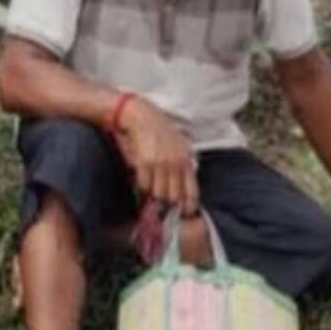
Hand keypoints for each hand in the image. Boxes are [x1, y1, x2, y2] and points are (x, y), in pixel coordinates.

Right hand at [115, 97, 199, 215]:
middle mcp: (175, 164)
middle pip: (173, 197)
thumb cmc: (158, 130)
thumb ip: (184, 166)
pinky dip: (141, 187)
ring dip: (153, 194)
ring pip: (158, 194)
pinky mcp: (144, 163)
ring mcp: (160, 164)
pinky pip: (143, 185)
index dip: (188, 206)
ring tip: (150, 189)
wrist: (139, 116)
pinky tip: (141, 180)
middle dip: (167, 203)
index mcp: (186, 161)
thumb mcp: (179, 146)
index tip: (184, 213)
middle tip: (162, 204)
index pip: (191, 192)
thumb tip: (183, 188)